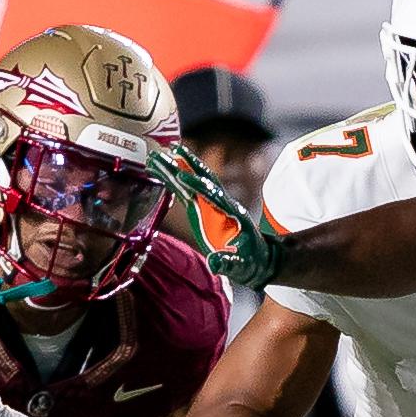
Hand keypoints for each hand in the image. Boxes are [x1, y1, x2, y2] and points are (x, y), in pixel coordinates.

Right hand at [149, 142, 285, 287]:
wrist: (258, 259)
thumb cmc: (251, 262)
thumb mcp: (243, 266)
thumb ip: (229, 263)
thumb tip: (215, 262)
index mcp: (231, 213)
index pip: (213, 194)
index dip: (197, 185)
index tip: (181, 176)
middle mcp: (220, 204)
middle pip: (203, 178)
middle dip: (187, 164)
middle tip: (171, 149)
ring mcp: (211, 205)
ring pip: (192, 181)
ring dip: (176, 167)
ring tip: (157, 156)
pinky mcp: (202, 210)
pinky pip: (186, 191)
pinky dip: (173, 180)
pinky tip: (160, 171)